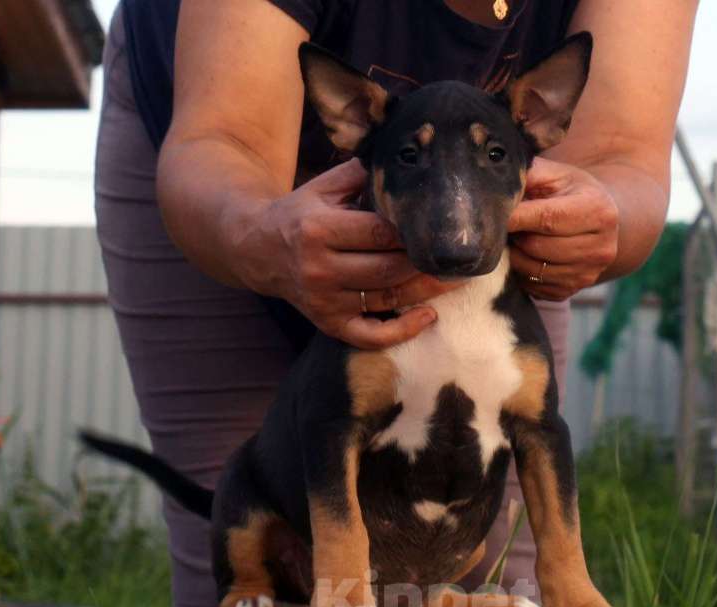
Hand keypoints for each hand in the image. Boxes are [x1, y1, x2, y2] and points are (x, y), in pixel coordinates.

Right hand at [231, 159, 460, 348]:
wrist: (257, 249)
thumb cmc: (301, 213)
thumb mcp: (323, 186)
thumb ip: (362, 174)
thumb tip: (409, 160)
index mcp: (319, 230)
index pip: (378, 233)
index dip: (412, 233)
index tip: (441, 227)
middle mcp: (319, 269)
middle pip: (388, 269)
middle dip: (426, 263)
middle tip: (458, 255)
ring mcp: (323, 300)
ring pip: (387, 299)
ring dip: (427, 291)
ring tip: (457, 279)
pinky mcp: (327, 323)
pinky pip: (370, 336)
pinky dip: (402, 331)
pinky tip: (429, 316)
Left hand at [508, 157, 618, 300]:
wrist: (595, 220)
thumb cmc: (568, 191)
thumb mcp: (554, 174)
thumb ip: (529, 175)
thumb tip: (497, 186)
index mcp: (598, 211)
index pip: (547, 218)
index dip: (515, 217)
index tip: (492, 213)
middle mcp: (601, 247)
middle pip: (536, 246)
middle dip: (514, 234)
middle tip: (507, 223)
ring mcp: (588, 274)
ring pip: (530, 268)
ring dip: (514, 253)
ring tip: (516, 236)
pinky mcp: (571, 291)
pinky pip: (532, 285)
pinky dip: (521, 271)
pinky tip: (525, 254)